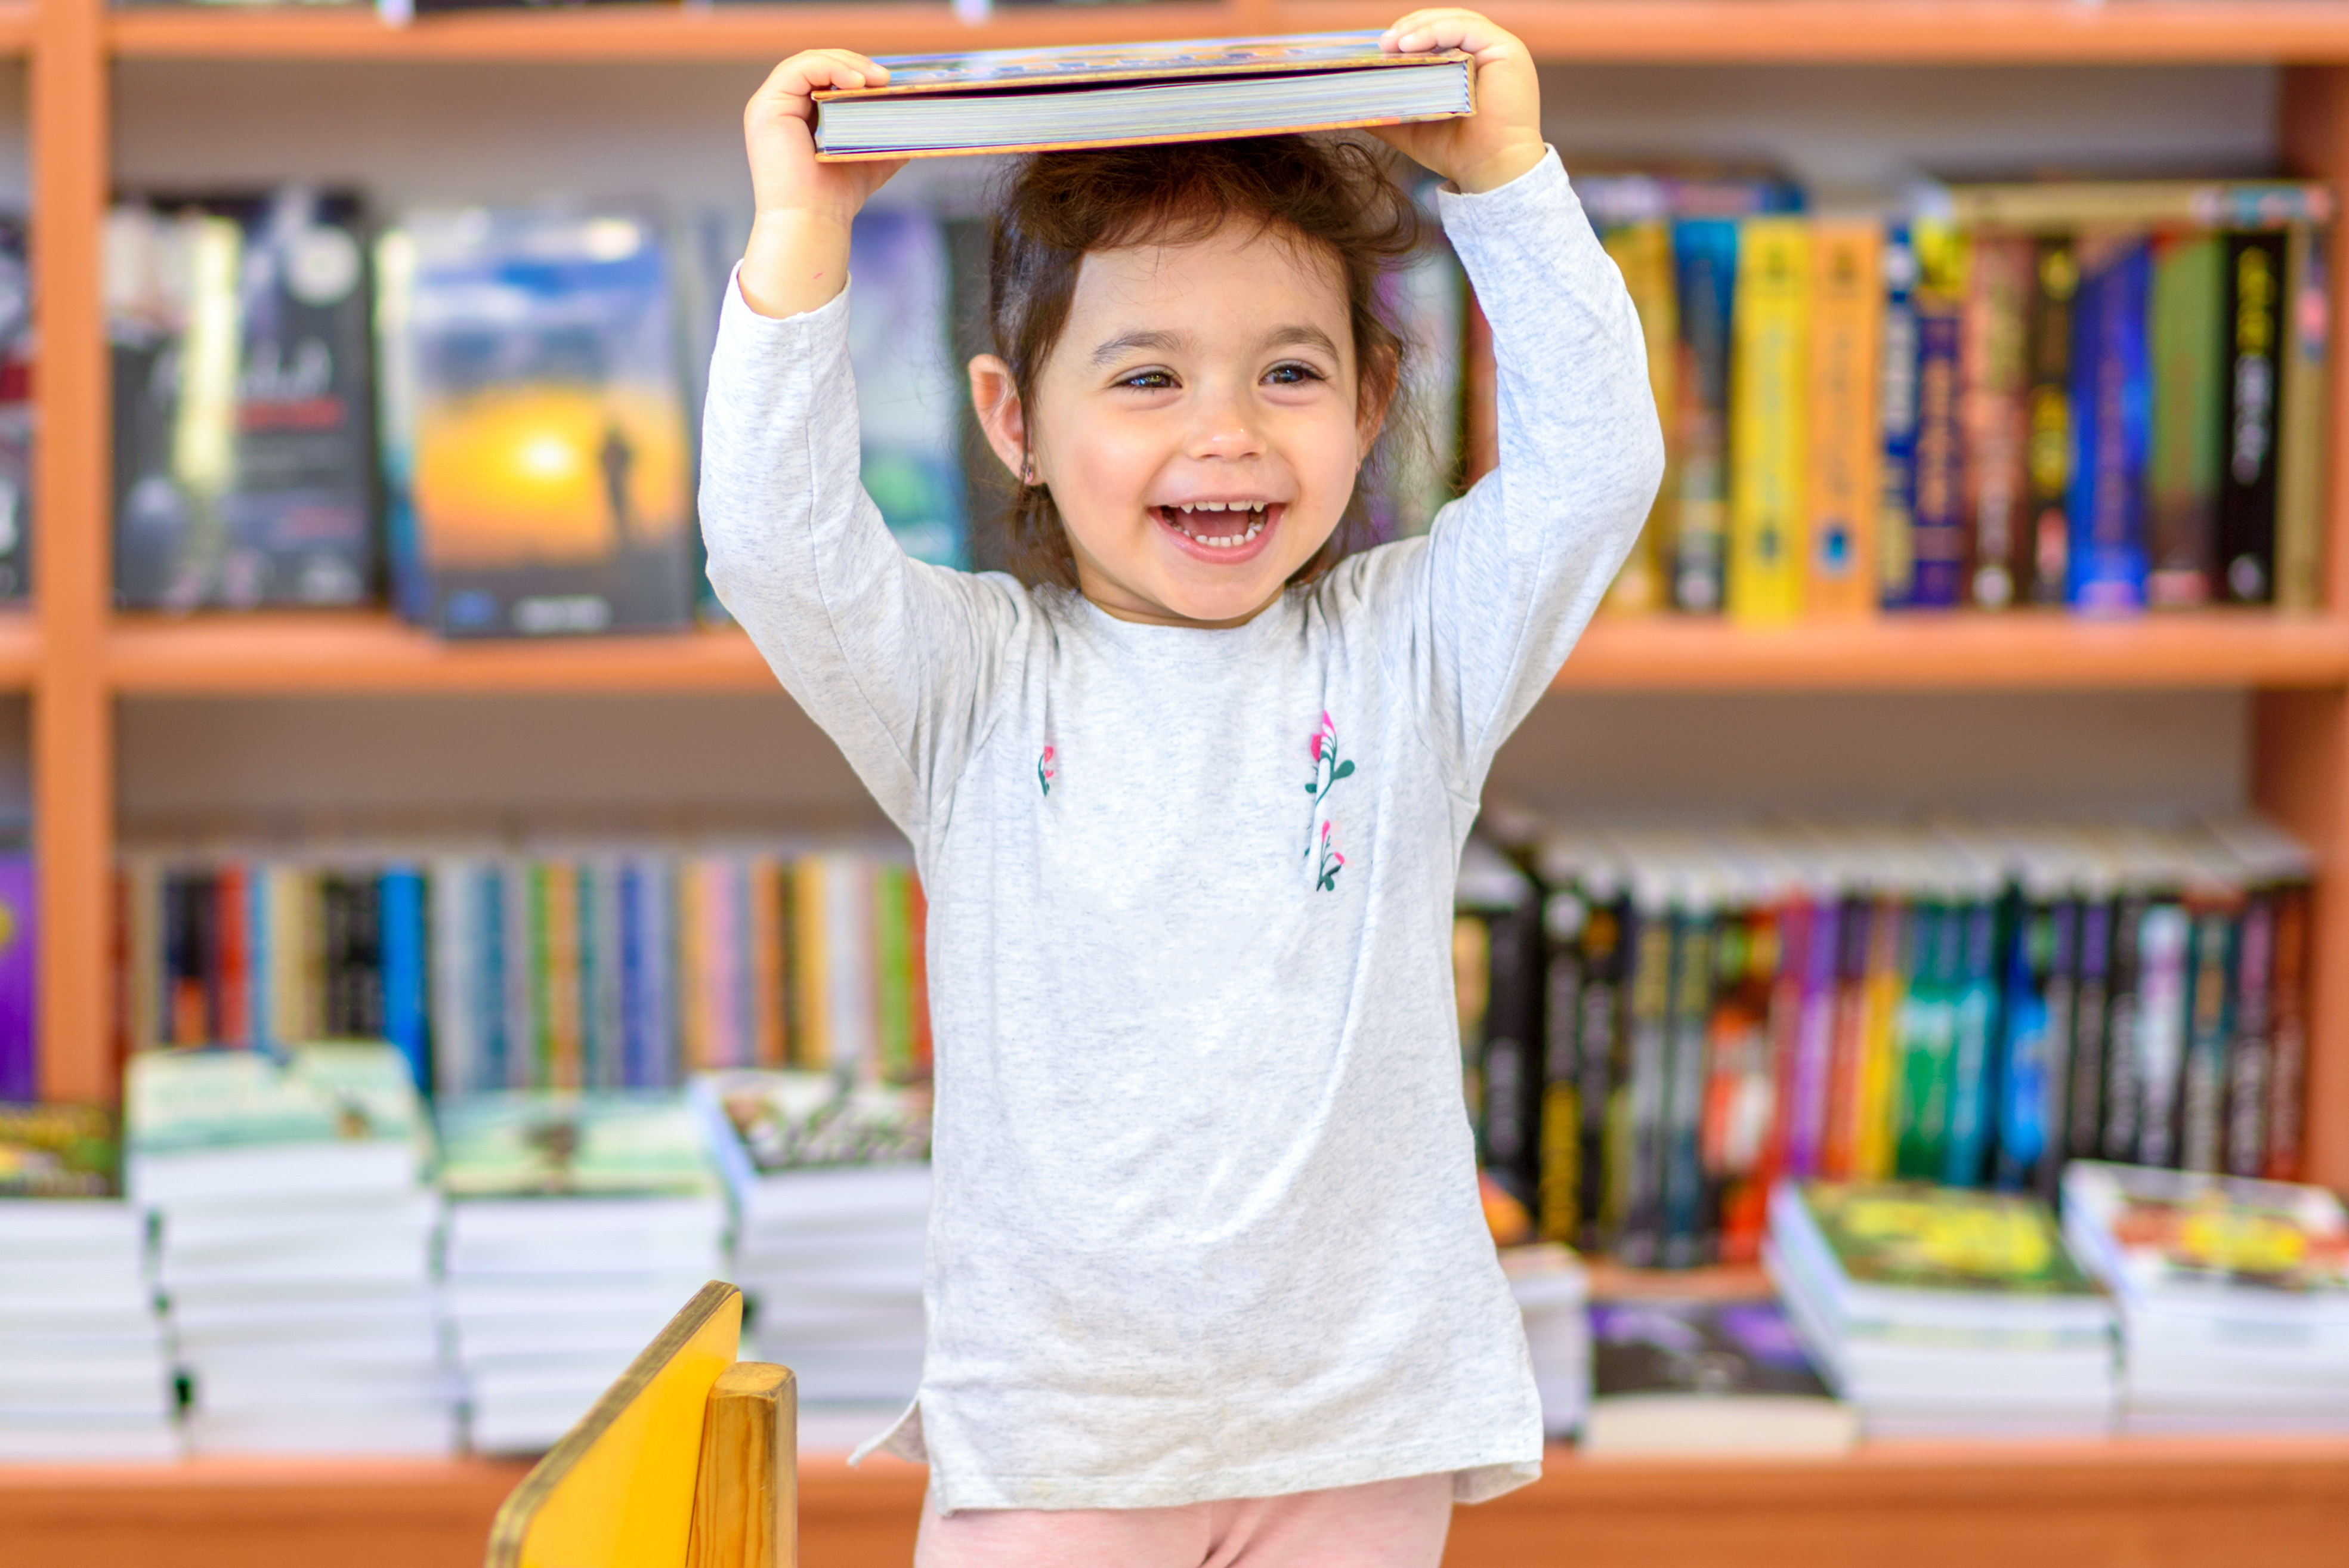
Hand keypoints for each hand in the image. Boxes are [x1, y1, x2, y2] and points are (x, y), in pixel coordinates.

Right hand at [739, 49, 906, 317]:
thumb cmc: (837, 196)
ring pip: (808, 61)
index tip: (888, 81)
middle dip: (855, 64)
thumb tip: (917, 117)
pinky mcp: (767, 107)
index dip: (856, 69)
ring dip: (846, 64)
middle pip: (818, 63)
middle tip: (887, 78)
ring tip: (877, 80)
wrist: (813, 221)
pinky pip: (799, 70)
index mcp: (799, 113)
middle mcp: (781, 106)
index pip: (826, 74)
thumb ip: (886, 135)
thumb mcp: (870, 155)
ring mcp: (770, 105)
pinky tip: (857, 83)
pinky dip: (830, 69)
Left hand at [1371, 10, 1545, 194]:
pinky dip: (1435, 31)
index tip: (1378, 49)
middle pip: (1443, 22)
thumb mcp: (1412, 126)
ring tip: (1390, 44)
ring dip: (1417, 27)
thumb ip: (1388, 109)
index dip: (1407, 35)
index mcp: (1469, 61)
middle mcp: (1485, 51)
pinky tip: (1408, 46)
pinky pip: (1466, 28)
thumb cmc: (1457, 152)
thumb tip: (1350, 101)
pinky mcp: (1506, 49)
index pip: (1435, 34)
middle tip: (1381, 44)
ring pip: (1453, 20)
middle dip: (1408, 28)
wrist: (1489, 172)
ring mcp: (1497, 48)